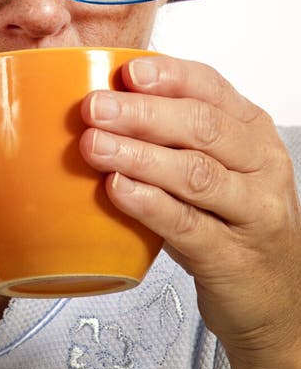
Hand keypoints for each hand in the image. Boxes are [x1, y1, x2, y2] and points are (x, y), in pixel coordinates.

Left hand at [80, 56, 300, 368]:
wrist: (273, 296)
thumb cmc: (230, 219)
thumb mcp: (212, 163)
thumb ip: (170, 132)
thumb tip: (103, 99)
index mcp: (251, 128)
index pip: (210, 87)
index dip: (167, 76)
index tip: (126, 72)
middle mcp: (260, 164)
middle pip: (201, 126)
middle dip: (142, 113)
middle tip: (96, 108)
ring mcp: (253, 211)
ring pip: (195, 173)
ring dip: (138, 155)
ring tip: (95, 146)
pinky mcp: (233, 257)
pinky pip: (187, 225)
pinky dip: (148, 203)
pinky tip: (118, 190)